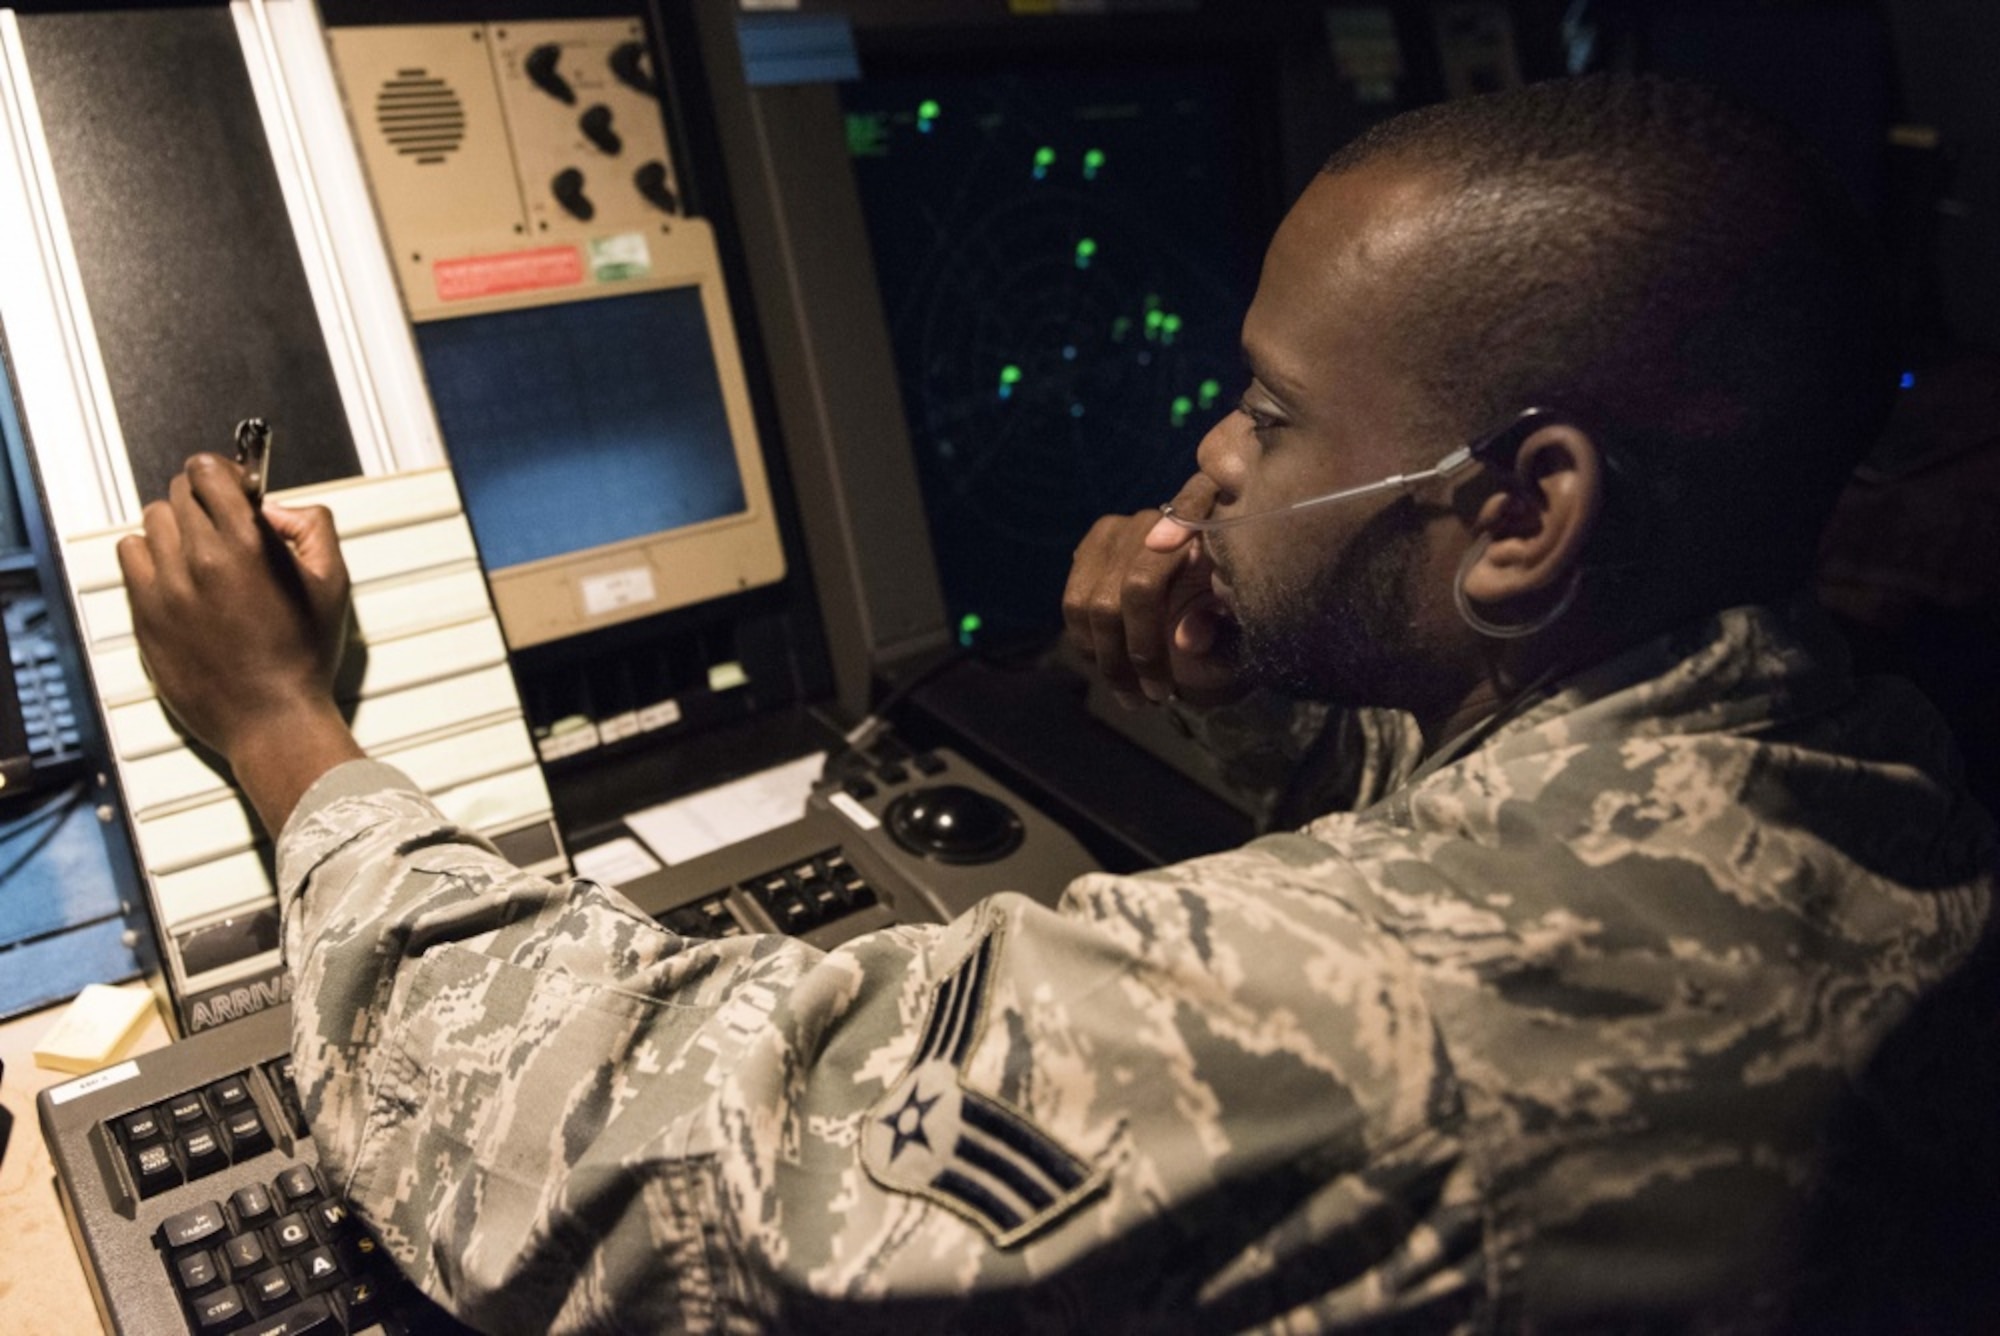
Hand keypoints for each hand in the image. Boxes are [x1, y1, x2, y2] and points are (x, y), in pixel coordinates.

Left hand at [117, 455, 358, 821]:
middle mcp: (199, 560)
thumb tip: (276, 510)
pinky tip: (177, 573)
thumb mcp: (333, 582)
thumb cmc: (303, 658)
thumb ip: (312, 527)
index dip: (224, 473)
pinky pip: (130, 556)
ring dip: (177, 527)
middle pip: (179, 492)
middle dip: (205, 500)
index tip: (236, 488)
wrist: (273, 719)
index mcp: (246, 545)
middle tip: (226, 524)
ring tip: (201, 551)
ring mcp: (166, 587)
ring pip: (153, 521)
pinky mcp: (145, 612)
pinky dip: (151, 555)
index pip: (207, 470)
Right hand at [1061, 473, 1241, 708]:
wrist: (1200, 618)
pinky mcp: (1090, 550)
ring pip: (1095, 601)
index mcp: (1211, 520)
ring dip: (1110, 659)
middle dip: (1142, 650)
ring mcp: (1118, 530)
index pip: (1192, 509)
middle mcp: (1159, 515)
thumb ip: (1221, 630)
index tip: (1168, 552)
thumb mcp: (1239, 630)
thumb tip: (1185, 638)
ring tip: (1133, 695)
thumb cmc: (1229, 622)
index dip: (1180, 523)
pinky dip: (1089, 646)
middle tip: (1156, 695)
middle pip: (1136, 585)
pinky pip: (1074, 604)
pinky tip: (1112, 671)